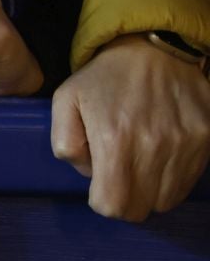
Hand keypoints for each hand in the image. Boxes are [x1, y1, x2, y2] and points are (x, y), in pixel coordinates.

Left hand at [52, 34, 209, 219]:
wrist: (154, 51)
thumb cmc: (104, 78)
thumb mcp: (66, 101)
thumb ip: (65, 143)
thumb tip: (89, 174)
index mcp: (114, 139)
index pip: (112, 206)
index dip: (102, 200)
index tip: (100, 183)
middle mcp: (153, 148)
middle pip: (140, 210)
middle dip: (124, 199)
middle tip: (118, 175)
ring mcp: (184, 147)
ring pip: (165, 200)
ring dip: (148, 189)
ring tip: (139, 160)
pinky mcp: (205, 142)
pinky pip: (186, 183)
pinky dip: (171, 179)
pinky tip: (159, 154)